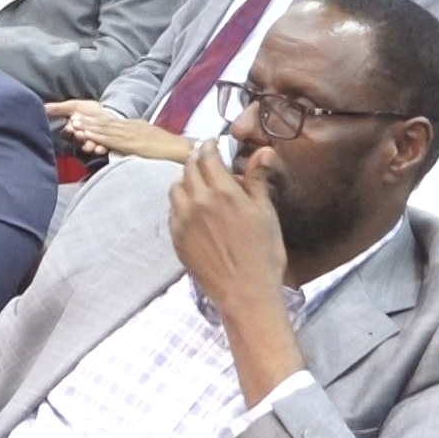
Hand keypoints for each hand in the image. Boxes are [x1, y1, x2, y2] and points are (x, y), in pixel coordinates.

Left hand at [66, 112, 193, 161]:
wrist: (181, 150)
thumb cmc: (168, 151)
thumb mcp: (149, 143)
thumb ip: (135, 144)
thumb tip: (126, 147)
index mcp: (134, 126)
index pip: (111, 122)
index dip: (95, 120)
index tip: (81, 118)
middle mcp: (131, 126)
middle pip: (105, 122)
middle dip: (88, 121)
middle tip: (72, 117)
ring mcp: (131, 134)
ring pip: (105, 129)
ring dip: (88, 126)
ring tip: (74, 124)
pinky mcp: (132, 143)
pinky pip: (111, 139)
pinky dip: (98, 135)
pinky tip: (87, 134)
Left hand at [170, 139, 301, 404]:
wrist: (245, 292)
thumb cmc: (263, 253)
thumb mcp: (266, 212)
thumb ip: (258, 178)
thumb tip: (263, 150)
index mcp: (223, 191)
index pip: (207, 156)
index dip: (210, 146)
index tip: (213, 145)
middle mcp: (198, 201)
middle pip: (189, 168)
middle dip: (197, 160)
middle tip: (207, 161)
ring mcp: (183, 220)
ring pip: (176, 188)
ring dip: (187, 180)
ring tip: (200, 186)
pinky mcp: (176, 238)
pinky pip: (173, 211)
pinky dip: (181, 203)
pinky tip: (194, 210)